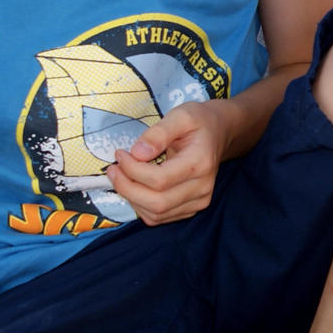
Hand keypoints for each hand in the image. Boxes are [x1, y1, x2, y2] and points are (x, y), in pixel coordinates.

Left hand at [108, 102, 232, 224]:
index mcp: (200, 163)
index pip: (160, 180)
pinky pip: (159, 217)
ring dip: (131, 198)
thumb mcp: (180, 116)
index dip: (133, 170)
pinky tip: (135, 187)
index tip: (120, 154)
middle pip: (157, 203)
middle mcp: (202, 188)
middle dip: (127, 188)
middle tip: (114, 169)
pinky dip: (140, 205)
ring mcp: (198, 201)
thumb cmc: (199, 122)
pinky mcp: (191, 208)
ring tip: (121, 176)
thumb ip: (158, 133)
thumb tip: (137, 153)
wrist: (218, 133)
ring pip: (155, 214)